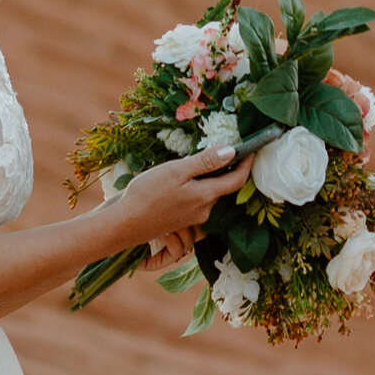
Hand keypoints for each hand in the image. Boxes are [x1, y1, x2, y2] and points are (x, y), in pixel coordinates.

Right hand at [104, 144, 241, 264]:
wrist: (125, 224)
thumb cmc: (148, 194)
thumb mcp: (177, 171)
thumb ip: (205, 162)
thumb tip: (232, 151)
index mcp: (206, 196)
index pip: (237, 180)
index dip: (246, 164)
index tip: (250, 150)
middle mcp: (204, 211)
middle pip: (221, 187)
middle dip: (222, 169)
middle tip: (212, 150)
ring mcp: (193, 218)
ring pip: (207, 194)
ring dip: (204, 180)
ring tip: (187, 166)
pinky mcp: (181, 222)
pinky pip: (195, 202)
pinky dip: (193, 189)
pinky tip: (175, 184)